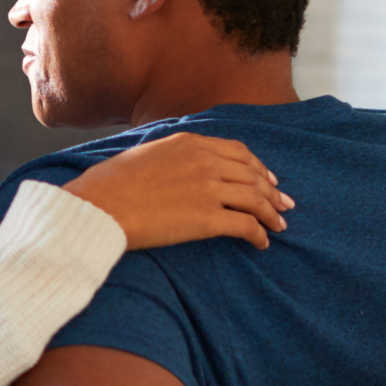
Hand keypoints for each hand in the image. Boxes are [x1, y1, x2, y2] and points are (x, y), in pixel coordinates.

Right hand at [63, 132, 293, 250]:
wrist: (101, 204)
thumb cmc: (111, 183)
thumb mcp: (146, 153)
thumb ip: (172, 156)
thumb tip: (182, 168)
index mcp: (189, 142)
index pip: (238, 152)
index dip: (258, 167)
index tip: (267, 179)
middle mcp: (204, 161)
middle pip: (252, 175)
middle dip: (272, 192)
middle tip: (284, 205)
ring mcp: (209, 188)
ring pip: (256, 199)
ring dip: (272, 214)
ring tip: (279, 226)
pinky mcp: (208, 219)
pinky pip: (247, 226)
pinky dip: (260, 234)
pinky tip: (262, 243)